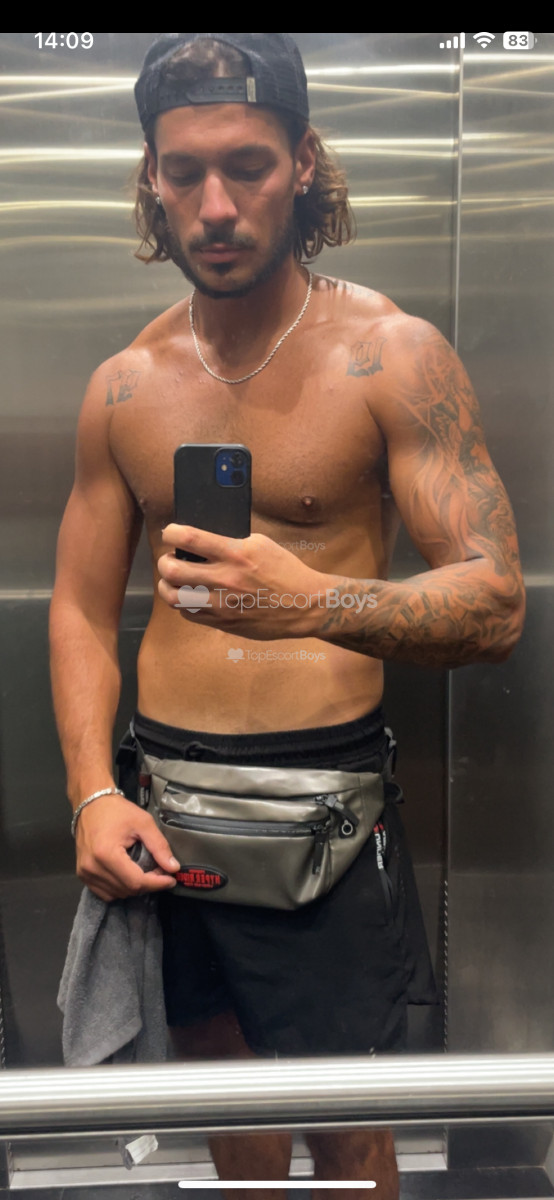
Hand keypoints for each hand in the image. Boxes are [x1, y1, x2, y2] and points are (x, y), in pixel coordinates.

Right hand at [75, 794, 179, 901]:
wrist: (90, 804)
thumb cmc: (117, 811)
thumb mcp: (143, 822)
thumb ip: (159, 846)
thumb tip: (173, 868)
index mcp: (106, 854)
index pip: (136, 881)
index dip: (156, 883)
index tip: (171, 879)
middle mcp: (92, 867)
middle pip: (128, 889)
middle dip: (148, 884)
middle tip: (160, 871)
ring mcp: (85, 873)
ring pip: (118, 894)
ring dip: (135, 887)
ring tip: (145, 872)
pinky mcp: (83, 875)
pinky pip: (106, 893)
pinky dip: (121, 888)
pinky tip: (129, 875)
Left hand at [157, 525, 324, 640]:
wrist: (304, 604)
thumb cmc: (285, 570)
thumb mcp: (262, 544)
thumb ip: (231, 541)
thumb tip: (202, 540)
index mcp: (235, 553)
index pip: (189, 538)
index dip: (171, 533)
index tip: (170, 533)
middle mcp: (225, 579)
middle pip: (172, 570)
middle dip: (164, 562)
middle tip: (169, 560)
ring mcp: (222, 604)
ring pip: (174, 597)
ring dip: (167, 586)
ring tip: (173, 581)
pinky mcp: (224, 623)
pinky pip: (189, 614)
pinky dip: (183, 603)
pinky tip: (190, 596)